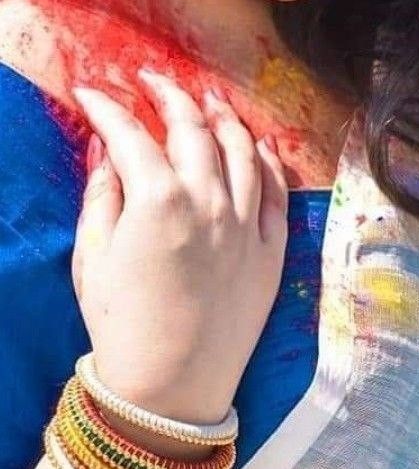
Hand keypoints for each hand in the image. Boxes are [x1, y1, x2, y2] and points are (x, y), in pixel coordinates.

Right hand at [71, 71, 287, 427]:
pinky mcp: (270, 247)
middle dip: (169, 95)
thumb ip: (102, 193)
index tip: (93, 92)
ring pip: (241, 148)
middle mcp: (208, 200)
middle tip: (154, 80)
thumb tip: (105, 148)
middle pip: (192, 128)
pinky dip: (267, 159)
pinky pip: (276, 189)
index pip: (131, 134)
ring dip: (224, 116)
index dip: (108, 108)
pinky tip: (258, 143)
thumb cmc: (122, 323)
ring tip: (209, 98)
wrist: (170, 388)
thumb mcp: (94, 255)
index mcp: (159, 200)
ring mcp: (245, 222)